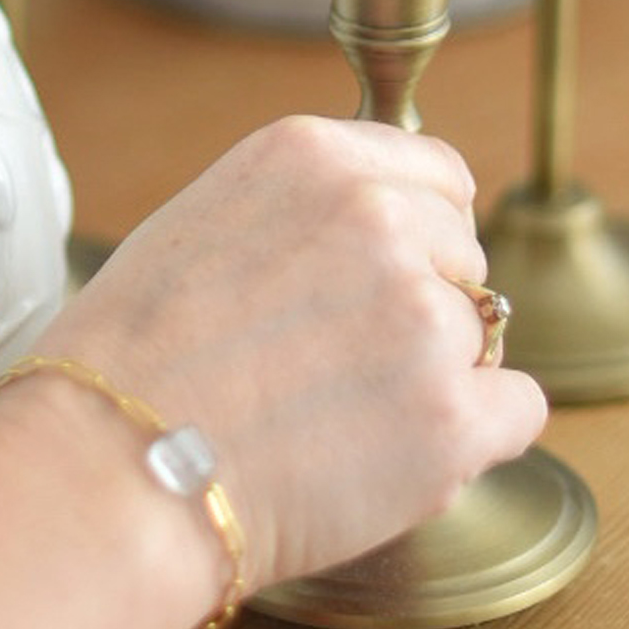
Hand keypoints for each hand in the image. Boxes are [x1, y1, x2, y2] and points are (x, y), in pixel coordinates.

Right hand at [32, 115, 547, 596]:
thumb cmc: (131, 361)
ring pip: (484, 340)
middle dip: (421, 307)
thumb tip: (386, 229)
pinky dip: (472, 441)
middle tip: (335, 366)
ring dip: (432, 380)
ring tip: (334, 420)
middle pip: (465, 259)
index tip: (373, 282)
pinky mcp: (452, 415)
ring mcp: (421, 315)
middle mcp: (378, 217)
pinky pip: (517, 410)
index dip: (414, 236)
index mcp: (313, 158)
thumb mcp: (202, 221)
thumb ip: (304, 210)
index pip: (439, 175)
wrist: (110, 470)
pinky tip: (389, 457)